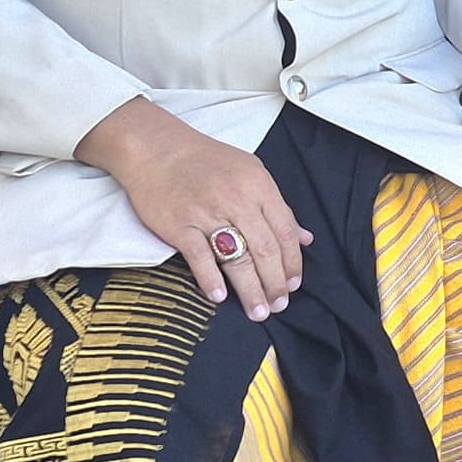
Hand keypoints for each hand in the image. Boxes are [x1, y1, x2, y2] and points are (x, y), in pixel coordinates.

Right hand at [78, 97, 311, 321]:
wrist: (156, 148)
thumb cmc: (206, 162)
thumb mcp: (250, 172)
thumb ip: (277, 206)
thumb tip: (305, 237)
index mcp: (259, 185)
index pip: (285, 231)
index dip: (292, 262)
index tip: (293, 285)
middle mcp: (237, 199)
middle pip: (265, 249)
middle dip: (275, 283)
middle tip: (280, 306)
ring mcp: (207, 212)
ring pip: (238, 258)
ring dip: (251, 290)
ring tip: (259, 312)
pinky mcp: (179, 224)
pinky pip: (199, 256)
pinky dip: (211, 279)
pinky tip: (220, 297)